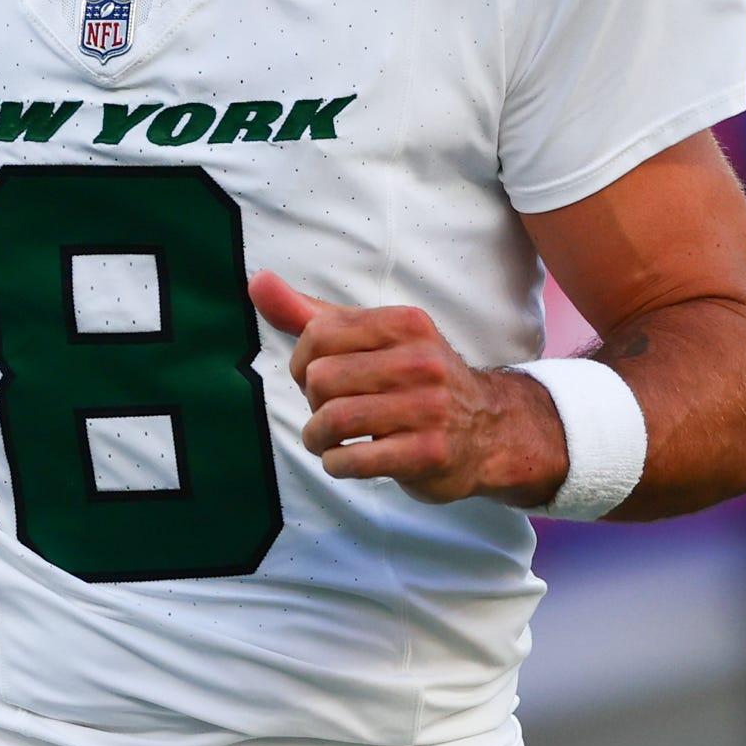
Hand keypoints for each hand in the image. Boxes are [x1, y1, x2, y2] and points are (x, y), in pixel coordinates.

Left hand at [249, 272, 566, 505]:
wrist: (488, 430)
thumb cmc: (415, 381)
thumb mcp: (370, 338)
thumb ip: (310, 313)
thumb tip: (257, 282)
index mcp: (405, 324)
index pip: (319, 334)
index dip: (303, 363)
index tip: (317, 380)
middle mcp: (421, 361)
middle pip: (321, 378)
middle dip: (313, 403)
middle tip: (329, 412)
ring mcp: (429, 408)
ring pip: (334, 420)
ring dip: (317, 438)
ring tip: (325, 441)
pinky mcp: (428, 452)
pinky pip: (354, 460)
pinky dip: (336, 464)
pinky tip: (344, 460)